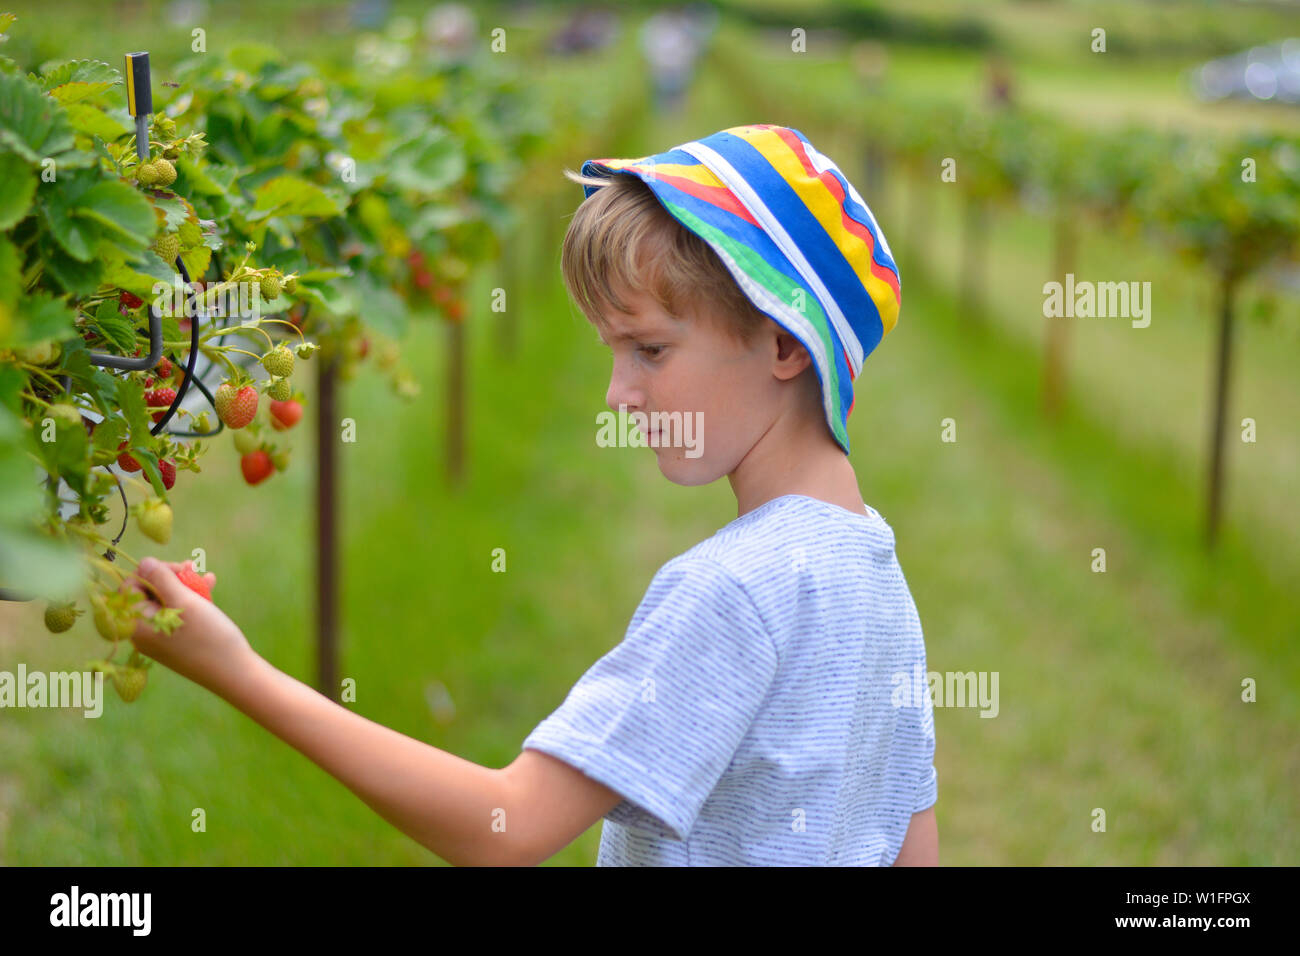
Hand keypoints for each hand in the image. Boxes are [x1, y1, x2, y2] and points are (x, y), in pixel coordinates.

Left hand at [124, 557, 258, 696]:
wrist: (234, 673)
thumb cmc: (208, 636)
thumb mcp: (185, 602)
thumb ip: (161, 579)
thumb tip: (143, 562)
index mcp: (137, 624)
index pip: (130, 586)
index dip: (153, 572)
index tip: (179, 569)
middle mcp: (142, 632)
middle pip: (147, 593)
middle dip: (171, 577)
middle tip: (192, 569)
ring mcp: (158, 638)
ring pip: (165, 602)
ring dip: (184, 586)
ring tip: (206, 577)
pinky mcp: (174, 641)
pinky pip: (176, 615)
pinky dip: (190, 600)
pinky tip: (209, 587)